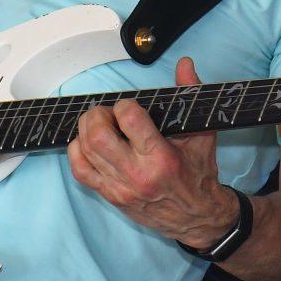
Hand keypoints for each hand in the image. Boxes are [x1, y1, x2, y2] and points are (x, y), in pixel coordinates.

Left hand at [67, 56, 236, 244]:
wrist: (196, 216)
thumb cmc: (199, 175)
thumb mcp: (202, 135)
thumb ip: (191, 95)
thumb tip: (185, 64)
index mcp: (162, 158)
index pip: (129, 119)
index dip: (125, 105)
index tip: (131, 106)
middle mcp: (137, 174)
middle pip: (98, 135)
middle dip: (98, 114)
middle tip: (109, 113)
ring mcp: (120, 187)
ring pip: (86, 150)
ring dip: (87, 129)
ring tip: (101, 124)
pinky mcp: (110, 195)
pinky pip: (80, 171)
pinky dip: (77, 151)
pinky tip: (88, 143)